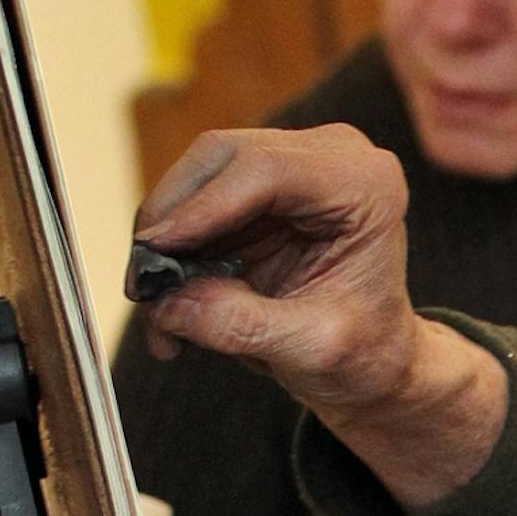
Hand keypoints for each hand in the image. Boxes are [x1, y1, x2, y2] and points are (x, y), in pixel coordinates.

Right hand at [130, 126, 507, 508]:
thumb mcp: (311, 348)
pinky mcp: (257, 184)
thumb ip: (240, 323)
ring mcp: (292, 162)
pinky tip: (169, 300)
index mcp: (366, 184)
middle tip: (143, 285)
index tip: (155, 249)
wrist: (373, 358)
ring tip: (155, 305)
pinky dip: (172, 247)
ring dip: (164, 239)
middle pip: (222, 158)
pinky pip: (193, 201)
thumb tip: (169, 302)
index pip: (267, 169)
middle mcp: (332, 156)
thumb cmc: (364, 352)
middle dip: (171, 220)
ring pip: (196, 177)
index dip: (201, 206)